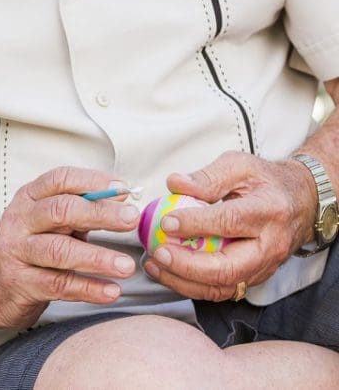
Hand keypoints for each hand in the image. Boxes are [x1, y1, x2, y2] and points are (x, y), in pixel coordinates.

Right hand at [0, 167, 140, 330]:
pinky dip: (87, 288)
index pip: (59, 180)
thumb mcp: (51, 222)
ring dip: (96, 258)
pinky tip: (110, 291)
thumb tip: (123, 202)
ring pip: (58, 250)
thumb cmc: (33, 247)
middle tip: (131, 220)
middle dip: (99, 213)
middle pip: (60, 210)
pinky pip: (57, 284)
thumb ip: (81, 211)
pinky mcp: (20, 282)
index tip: (123, 190)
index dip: (92, 181)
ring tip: (126, 266)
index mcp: (30, 198)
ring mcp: (17, 251)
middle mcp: (20, 220)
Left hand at [142, 150, 316, 300]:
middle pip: (228, 267)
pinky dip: (190, 286)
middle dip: (188, 265)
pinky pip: (221, 289)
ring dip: (183, 281)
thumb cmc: (266, 182)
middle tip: (158, 253)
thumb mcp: (240, 165)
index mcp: (269, 210)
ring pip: (222, 286)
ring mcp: (264, 266)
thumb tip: (176, 184)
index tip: (166, 221)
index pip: (229, 221)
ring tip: (154, 265)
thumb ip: (208, 176)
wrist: (300, 203)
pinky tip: (166, 272)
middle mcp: (270, 245)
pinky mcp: (254, 277)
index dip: (195, 224)